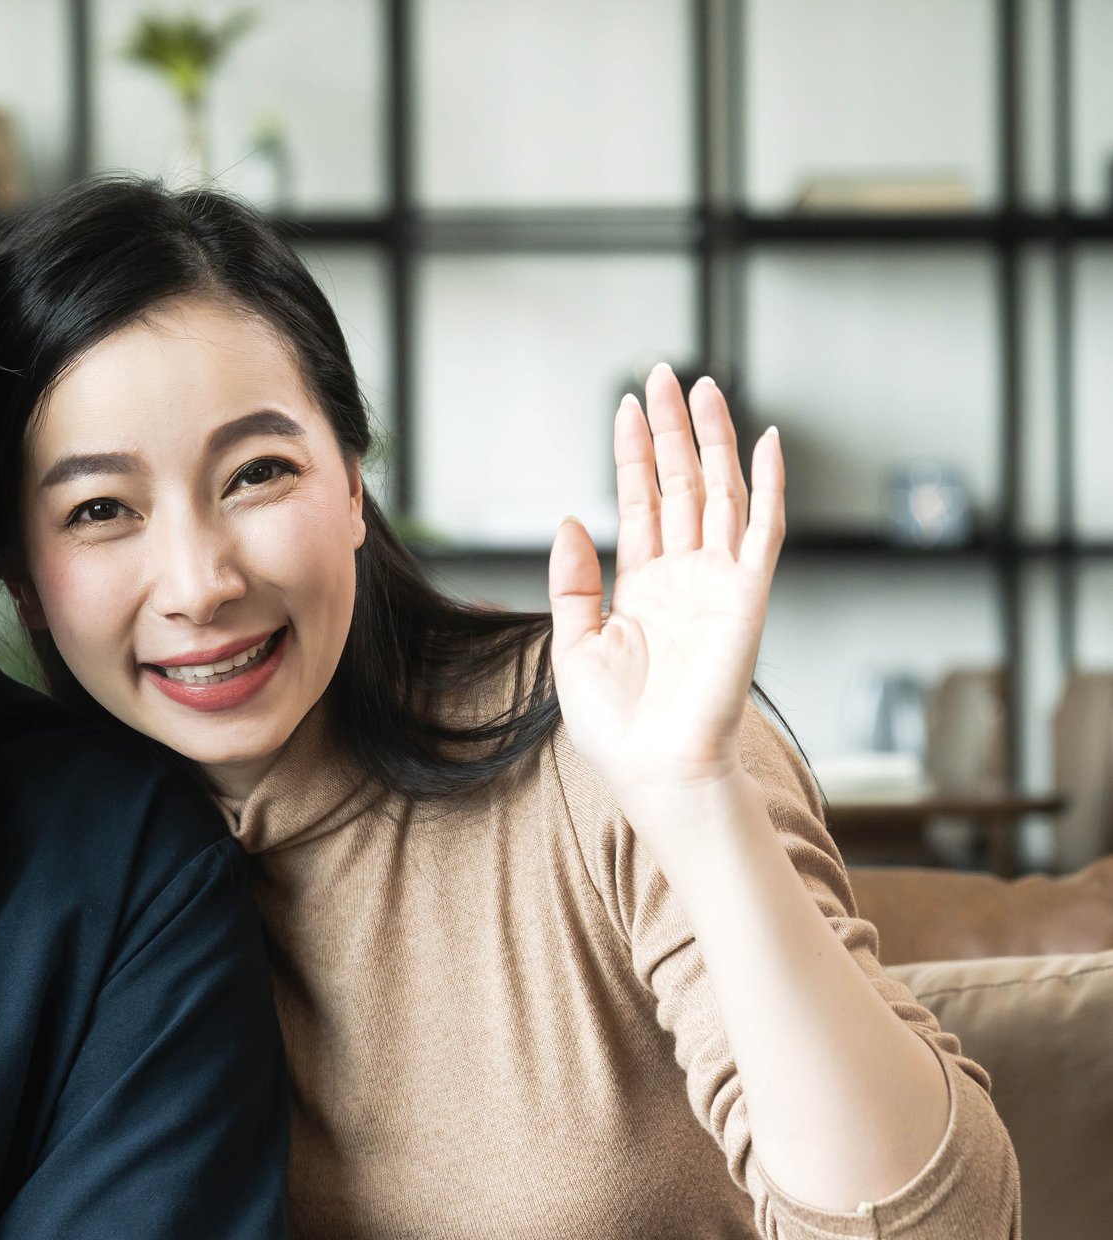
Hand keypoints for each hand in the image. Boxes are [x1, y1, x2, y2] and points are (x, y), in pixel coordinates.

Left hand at [548, 366, 784, 816]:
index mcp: (641, 586)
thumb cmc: (617, 724)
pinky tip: (765, 441)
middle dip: (670, 429)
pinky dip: (767, 485)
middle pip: (680, 484)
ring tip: (701, 387)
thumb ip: (574, 581)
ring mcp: (718, 581)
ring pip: (719, 492)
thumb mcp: (574, 643)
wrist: (654, 767)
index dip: (633, 454)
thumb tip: (569, 521)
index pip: (639, 502)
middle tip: (661, 374)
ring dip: (712, 440)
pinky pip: (763, 529)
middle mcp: (683, 575)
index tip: (625, 406)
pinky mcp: (748, 595)